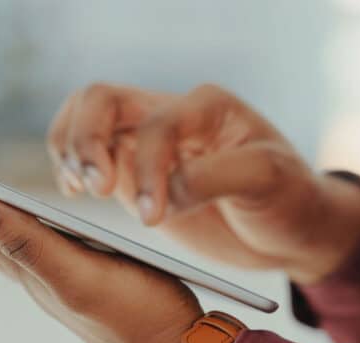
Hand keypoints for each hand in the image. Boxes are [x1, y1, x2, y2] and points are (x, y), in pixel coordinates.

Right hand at [47, 83, 359, 282]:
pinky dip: (69, 167)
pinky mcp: (132, 173)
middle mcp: (170, 114)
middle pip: (102, 100)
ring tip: (78, 189)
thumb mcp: (268, 180)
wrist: (290, 227)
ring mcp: (146, 142)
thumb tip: (167, 192)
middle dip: (87, 141)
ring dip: (69, 149)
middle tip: (95, 189)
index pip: (157, 123)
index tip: (155, 216)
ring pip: (84, 118)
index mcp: (207, 107)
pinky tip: (74, 193)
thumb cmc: (288, 197)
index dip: (150, 167)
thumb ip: (217, 178)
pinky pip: (85, 155)